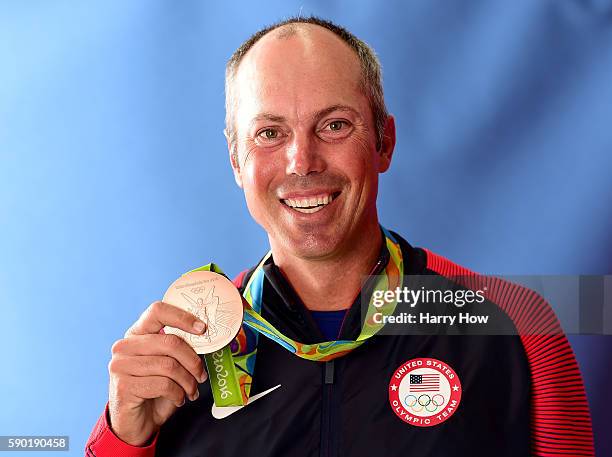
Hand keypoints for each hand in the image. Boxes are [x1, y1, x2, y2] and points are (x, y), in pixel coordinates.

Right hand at [107, 301, 207, 445]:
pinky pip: (162, 384)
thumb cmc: (156, 390)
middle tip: (202, 375)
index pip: (158, 311)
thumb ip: (178, 348)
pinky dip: (178, 393)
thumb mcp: (168, 364)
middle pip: (170, 342)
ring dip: (188, 381)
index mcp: (137, 333)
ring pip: (169, 365)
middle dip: (193, 361)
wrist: (136, 423)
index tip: (202, 329)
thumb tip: (205, 337)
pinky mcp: (123, 386)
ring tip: (191, 390)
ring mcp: (120, 365)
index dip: (183, 317)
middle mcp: (125, 346)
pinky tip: (178, 399)